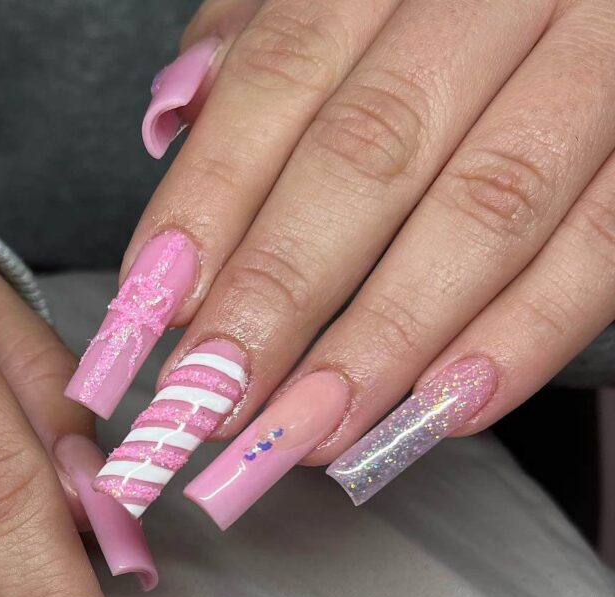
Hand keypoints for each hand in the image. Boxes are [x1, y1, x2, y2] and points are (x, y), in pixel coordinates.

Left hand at [72, 0, 614, 523]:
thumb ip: (267, 33)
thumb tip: (174, 117)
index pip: (282, 76)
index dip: (210, 200)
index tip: (152, 310)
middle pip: (370, 152)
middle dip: (279, 292)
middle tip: (212, 399)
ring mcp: (603, 59)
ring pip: (485, 207)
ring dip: (385, 340)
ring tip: (307, 432)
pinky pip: (606, 244)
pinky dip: (525, 336)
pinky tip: (444, 412)